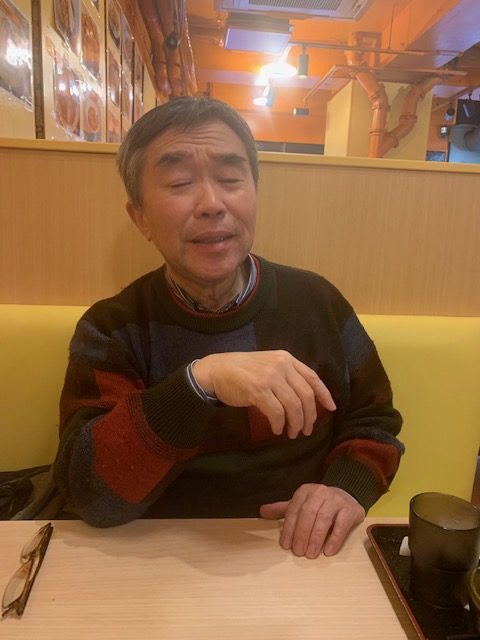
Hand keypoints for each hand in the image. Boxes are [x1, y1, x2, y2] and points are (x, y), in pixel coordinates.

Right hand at [192, 350, 335, 438]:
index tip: (331, 409)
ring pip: (294, 406)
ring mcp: (270, 377)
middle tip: (306, 430)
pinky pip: (277, 413)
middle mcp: (281, 365)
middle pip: (306, 395)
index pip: (312, 377)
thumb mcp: (268, 365)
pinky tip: (277, 430)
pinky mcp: (258, 390)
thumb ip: (286, 375)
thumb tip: (305, 399)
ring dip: (296, 424)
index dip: (324, 394)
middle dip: (310, 416)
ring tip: (292, 433)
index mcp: (286, 358)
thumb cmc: (242, 370)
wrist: (216, 371)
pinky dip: (280, 424)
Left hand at [260, 484, 364, 558]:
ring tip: (311, 554)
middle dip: (301, 534)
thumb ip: (282, 510)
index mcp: (304, 491)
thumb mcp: (300, 504)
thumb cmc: (319, 504)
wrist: (347, 496)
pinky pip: (341, 524)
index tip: (286, 545)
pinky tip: (328, 551)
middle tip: (298, 552)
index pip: (294, 510)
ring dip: (316, 538)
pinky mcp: (350, 509)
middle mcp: (320, 493)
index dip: (289, 528)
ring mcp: (336, 500)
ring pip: (323, 519)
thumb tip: (262, 511)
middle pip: (308, 514)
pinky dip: (334, 539)